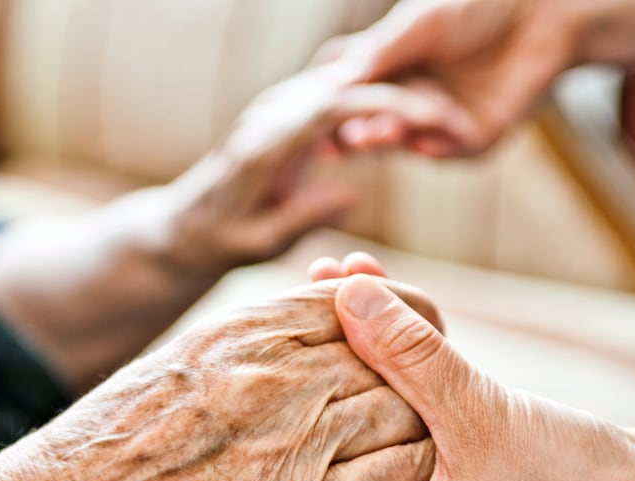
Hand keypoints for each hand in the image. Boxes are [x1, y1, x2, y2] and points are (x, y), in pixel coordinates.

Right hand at [0, 279, 440, 480]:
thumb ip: (242, 346)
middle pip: (386, 356)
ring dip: (413, 425)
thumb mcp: (169, 368)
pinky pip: (394, 480)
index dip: (391, 315)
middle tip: (419, 393)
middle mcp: (272, 378)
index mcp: (235, 332)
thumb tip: (298, 333)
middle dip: (411, 372)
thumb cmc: (99, 452)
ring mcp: (290, 445)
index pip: (348, 303)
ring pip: (402, 414)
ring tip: (406, 440)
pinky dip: (407, 476)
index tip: (403, 333)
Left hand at [162, 64, 477, 276]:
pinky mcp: (281, 113)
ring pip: (340, 82)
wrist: (185, 224)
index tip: (430, 116)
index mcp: (265, 145)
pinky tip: (401, 120)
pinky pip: (331, 94)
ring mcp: (273, 109)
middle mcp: (268, 116)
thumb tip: (352, 194)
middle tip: (448, 115)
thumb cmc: (222, 242)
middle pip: (344, 84)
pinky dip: (368, 102)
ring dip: (387, 94)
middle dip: (399, 94)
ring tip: (436, 116)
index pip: (332, 106)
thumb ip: (302, 216)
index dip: (385, 105)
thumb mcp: (260, 243)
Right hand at [319, 0, 581, 156]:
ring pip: (407, 141)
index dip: (332, 106)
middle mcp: (410, 99)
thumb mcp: (420, 22)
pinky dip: (437, 145)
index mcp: (390, 69)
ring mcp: (441, 123)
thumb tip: (335, 78)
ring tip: (381, 132)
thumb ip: (380, 51)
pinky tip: (425, 138)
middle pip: (372, 125)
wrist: (544, 11)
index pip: (351, 94)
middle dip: (357, 130)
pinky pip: (449, 151)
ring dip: (391, 139)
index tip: (311, 111)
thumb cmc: (478, 4)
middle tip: (344, 136)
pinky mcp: (475, 139)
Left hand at [329, 269, 634, 480]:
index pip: (332, 439)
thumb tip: (344, 291)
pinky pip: (431, 407)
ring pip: (395, 405)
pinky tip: (396, 304)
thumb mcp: (477, 411)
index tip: (305, 292)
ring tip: (352, 266)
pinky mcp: (472, 472)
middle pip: (358, 418)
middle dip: (346, 341)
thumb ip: (407, 354)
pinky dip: (420, 359)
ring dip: (383, 339)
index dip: (321, 361)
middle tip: (322, 267)